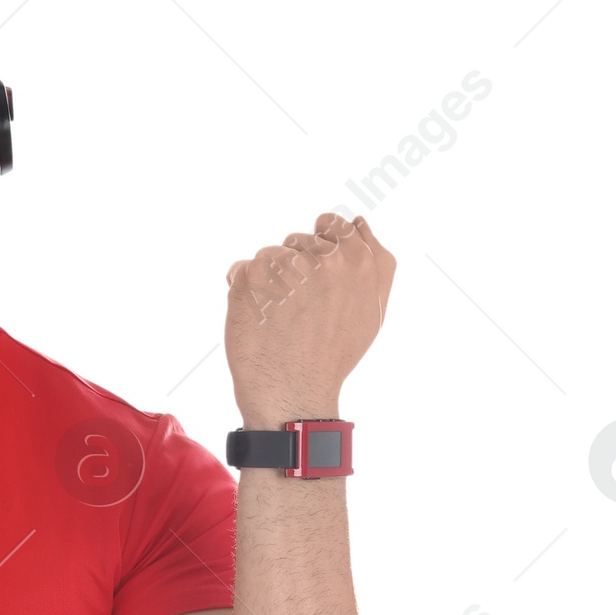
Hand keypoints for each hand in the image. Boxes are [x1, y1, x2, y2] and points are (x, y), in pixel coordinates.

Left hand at [224, 212, 395, 422]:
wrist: (294, 393)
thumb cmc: (333, 356)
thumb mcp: (374, 309)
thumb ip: (374, 261)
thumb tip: (359, 221)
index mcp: (360, 260)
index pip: (332, 225)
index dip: (319, 249)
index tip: (314, 278)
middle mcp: (326, 257)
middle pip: (298, 241)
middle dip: (293, 269)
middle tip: (298, 310)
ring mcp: (288, 264)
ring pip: (270, 257)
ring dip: (268, 281)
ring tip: (279, 318)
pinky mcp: (252, 277)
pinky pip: (241, 269)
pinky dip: (243, 291)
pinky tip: (257, 320)